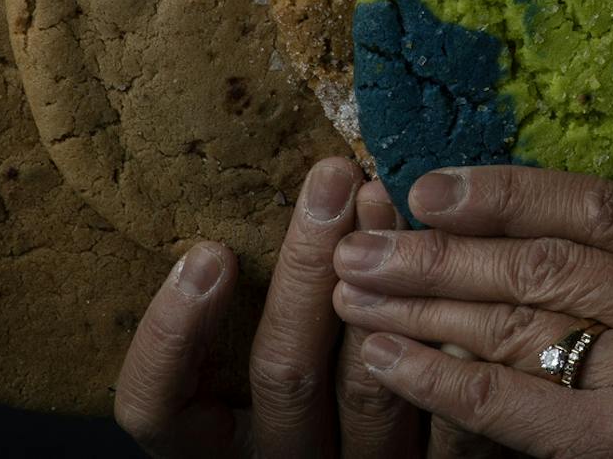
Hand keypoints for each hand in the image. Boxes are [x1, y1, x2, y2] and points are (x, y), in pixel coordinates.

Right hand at [113, 154, 425, 455]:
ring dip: (383, 286)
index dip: (173, 337)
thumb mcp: (244, 366)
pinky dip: (452, 346)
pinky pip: (446, 419)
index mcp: (217, 446)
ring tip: (385, 202)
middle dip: (307, 266)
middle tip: (330, 180)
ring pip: (365, 387)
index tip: (209, 251)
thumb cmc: (307, 390)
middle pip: (282, 372)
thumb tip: (258, 205)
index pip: (158, 407)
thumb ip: (239, 312)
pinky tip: (454, 276)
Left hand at [330, 165, 612, 457]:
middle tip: (363, 243)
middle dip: (444, 250)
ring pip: (523, 323)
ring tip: (355, 293)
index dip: (507, 192)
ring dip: (422, 305)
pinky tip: (385, 357)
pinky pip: (507, 398)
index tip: (427, 189)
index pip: (604, 208)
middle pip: (553, 263)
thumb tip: (481, 217)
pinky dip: (436, 375)